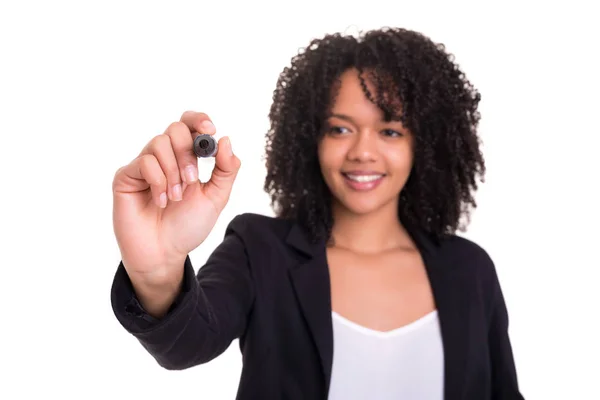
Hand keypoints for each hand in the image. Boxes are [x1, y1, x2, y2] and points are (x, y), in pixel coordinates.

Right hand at [112, 111, 240, 285]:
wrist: (165, 253)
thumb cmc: (188, 226)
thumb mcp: (216, 198)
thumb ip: (226, 170)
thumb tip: (226, 139)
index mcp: (186, 157)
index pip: (189, 124)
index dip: (199, 120)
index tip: (210, 130)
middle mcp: (164, 157)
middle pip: (175, 129)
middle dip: (188, 154)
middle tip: (192, 180)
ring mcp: (144, 165)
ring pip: (159, 143)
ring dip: (173, 172)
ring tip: (176, 198)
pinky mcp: (126, 177)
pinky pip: (144, 162)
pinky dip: (158, 181)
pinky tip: (161, 201)